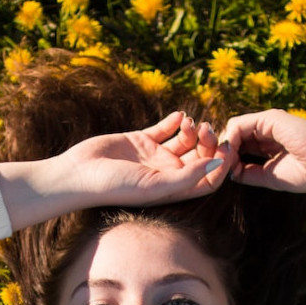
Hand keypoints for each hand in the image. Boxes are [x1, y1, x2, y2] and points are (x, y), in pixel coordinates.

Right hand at [60, 111, 231, 205]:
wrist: (79, 174)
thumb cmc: (116, 187)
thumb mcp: (155, 185)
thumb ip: (188, 176)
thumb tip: (218, 165)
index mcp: (174, 189)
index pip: (208, 179)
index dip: (221, 164)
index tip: (226, 147)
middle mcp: (168, 173)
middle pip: (200, 157)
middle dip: (208, 142)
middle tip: (207, 128)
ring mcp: (155, 156)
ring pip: (185, 140)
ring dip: (192, 130)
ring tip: (189, 122)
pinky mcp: (141, 140)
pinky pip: (165, 128)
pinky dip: (175, 120)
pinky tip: (179, 115)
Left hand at [219, 109, 305, 192]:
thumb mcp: (270, 176)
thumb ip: (249, 172)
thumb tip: (228, 172)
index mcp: (268, 142)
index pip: (240, 145)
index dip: (228, 158)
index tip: (221, 174)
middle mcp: (266, 128)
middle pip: (233, 135)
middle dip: (222, 152)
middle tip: (214, 168)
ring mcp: (267, 121)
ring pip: (233, 129)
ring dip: (223, 147)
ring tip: (220, 164)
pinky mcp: (269, 118)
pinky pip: (238, 125)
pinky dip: (229, 140)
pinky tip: (229, 156)